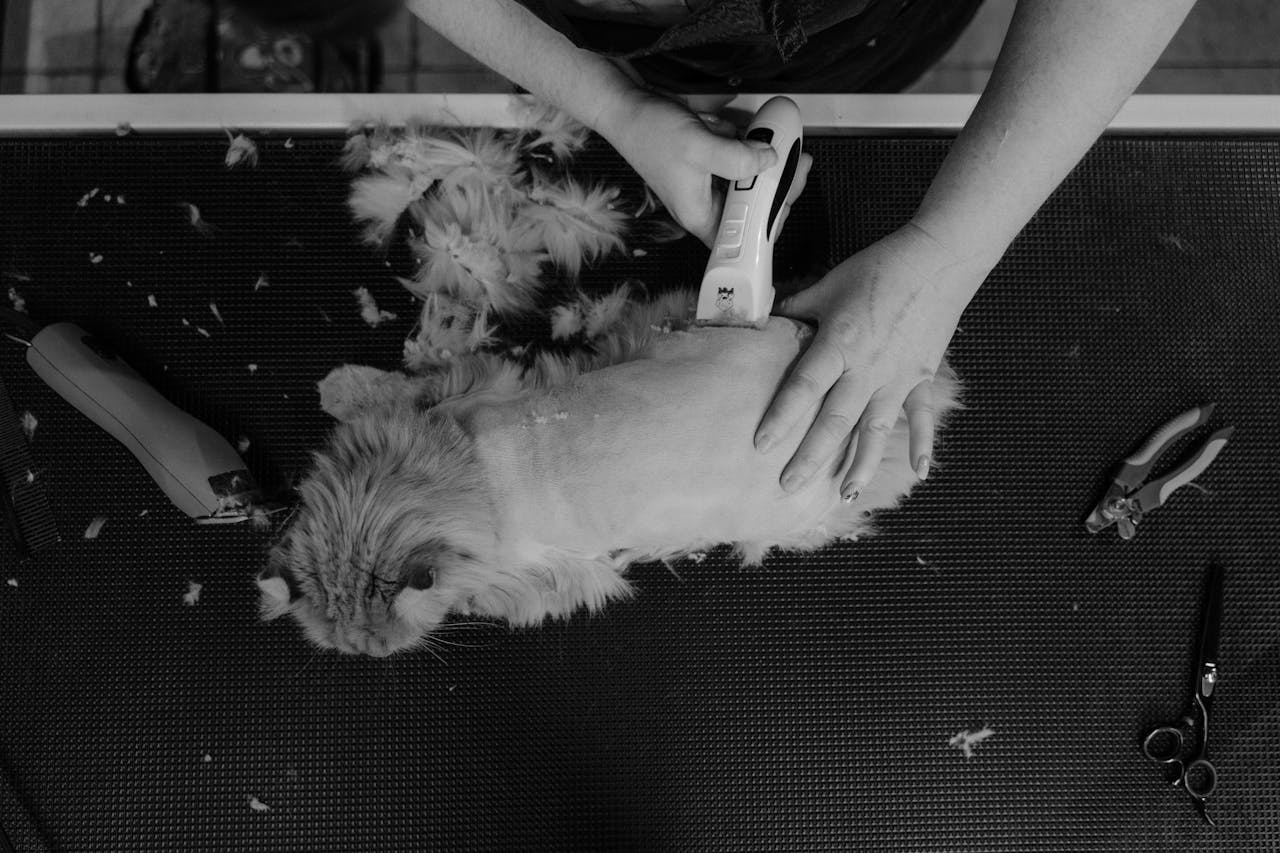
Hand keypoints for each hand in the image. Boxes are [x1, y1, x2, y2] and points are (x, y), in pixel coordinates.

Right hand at [597, 91, 779, 246]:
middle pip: (752, 209)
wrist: (627, 107)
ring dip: (767, 165)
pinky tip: (749, 133)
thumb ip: (737, 159)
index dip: (767, 224)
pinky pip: (739, 162)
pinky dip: (748, 148)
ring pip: (750, 184)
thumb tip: (770, 160)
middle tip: (797, 163)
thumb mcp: (698, 147)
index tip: (787, 198)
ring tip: (782, 144)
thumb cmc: (650, 133)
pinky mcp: (711, 165)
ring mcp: (709, 184)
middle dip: (777, 186)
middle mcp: (706, 205)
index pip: (741, 237)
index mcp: (699, 215)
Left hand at [754, 222, 990, 499]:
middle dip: (811, 456)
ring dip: (860, 464)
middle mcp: (866, 368)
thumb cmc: (880, 267)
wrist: (938, 259)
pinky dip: (922, 444)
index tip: (761, 444)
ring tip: (845, 495)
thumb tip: (767, 318)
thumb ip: (798, 307)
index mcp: (839, 343)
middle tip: (789, 485)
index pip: (803, 387)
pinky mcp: (922, 377)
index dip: (781, 416)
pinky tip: (919, 472)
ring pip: (875, 430)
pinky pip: (920, 417)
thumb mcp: (830, 283)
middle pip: (834, 420)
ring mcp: (898, 377)